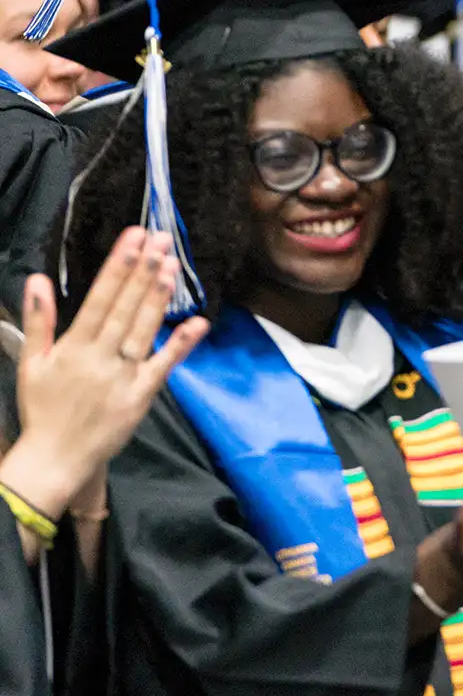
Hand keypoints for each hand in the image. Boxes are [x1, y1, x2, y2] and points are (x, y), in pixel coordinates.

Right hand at [4, 229, 207, 524]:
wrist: (56, 457)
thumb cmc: (43, 408)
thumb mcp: (31, 363)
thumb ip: (38, 320)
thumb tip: (35, 279)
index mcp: (73, 346)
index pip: (100, 297)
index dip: (118, 266)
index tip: (133, 238)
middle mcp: (99, 356)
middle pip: (126, 307)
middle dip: (144, 270)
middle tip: (161, 238)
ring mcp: (123, 375)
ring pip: (144, 329)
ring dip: (159, 296)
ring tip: (172, 265)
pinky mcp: (142, 395)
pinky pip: (164, 365)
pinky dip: (182, 344)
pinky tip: (198, 322)